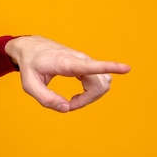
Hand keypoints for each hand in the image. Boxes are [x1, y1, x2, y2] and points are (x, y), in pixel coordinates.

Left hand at [5, 35, 130, 112]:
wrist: (31, 47)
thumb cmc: (30, 65)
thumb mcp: (29, 84)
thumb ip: (45, 98)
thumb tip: (66, 109)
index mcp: (66, 62)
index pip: (92, 65)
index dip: (110, 67)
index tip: (127, 68)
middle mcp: (81, 60)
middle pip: (99, 86)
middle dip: (86, 101)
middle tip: (67, 105)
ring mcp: (86, 61)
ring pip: (102, 85)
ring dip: (90, 98)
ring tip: (71, 100)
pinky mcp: (88, 65)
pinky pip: (99, 83)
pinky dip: (91, 93)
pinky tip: (77, 96)